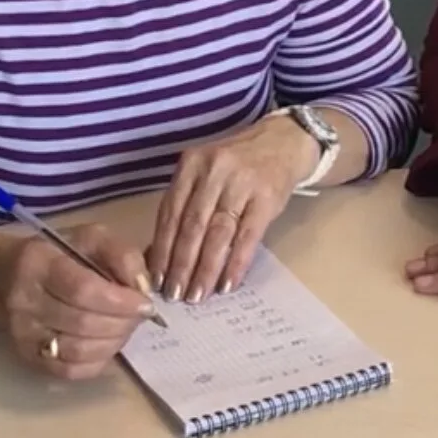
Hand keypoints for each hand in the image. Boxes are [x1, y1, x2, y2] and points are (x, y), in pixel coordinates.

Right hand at [0, 224, 155, 380]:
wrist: (7, 277)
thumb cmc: (58, 254)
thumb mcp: (92, 238)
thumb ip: (122, 255)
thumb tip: (142, 288)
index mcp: (38, 262)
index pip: (82, 290)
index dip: (120, 302)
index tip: (145, 304)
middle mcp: (24, 300)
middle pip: (82, 322)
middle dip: (122, 322)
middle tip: (139, 316)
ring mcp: (23, 333)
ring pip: (77, 350)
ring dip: (113, 342)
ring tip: (125, 327)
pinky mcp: (27, 357)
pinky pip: (70, 370)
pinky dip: (98, 360)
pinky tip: (108, 343)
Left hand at [149, 114, 316, 303]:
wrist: (283, 142)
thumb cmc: (236, 164)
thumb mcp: (205, 171)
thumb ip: (186, 202)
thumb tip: (163, 252)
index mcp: (191, 164)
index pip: (170, 212)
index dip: (162, 249)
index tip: (155, 278)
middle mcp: (214, 172)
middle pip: (192, 226)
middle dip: (181, 265)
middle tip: (174, 294)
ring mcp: (242, 184)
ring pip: (218, 234)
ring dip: (205, 269)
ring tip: (197, 295)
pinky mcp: (266, 198)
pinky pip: (248, 237)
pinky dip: (236, 263)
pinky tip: (226, 284)